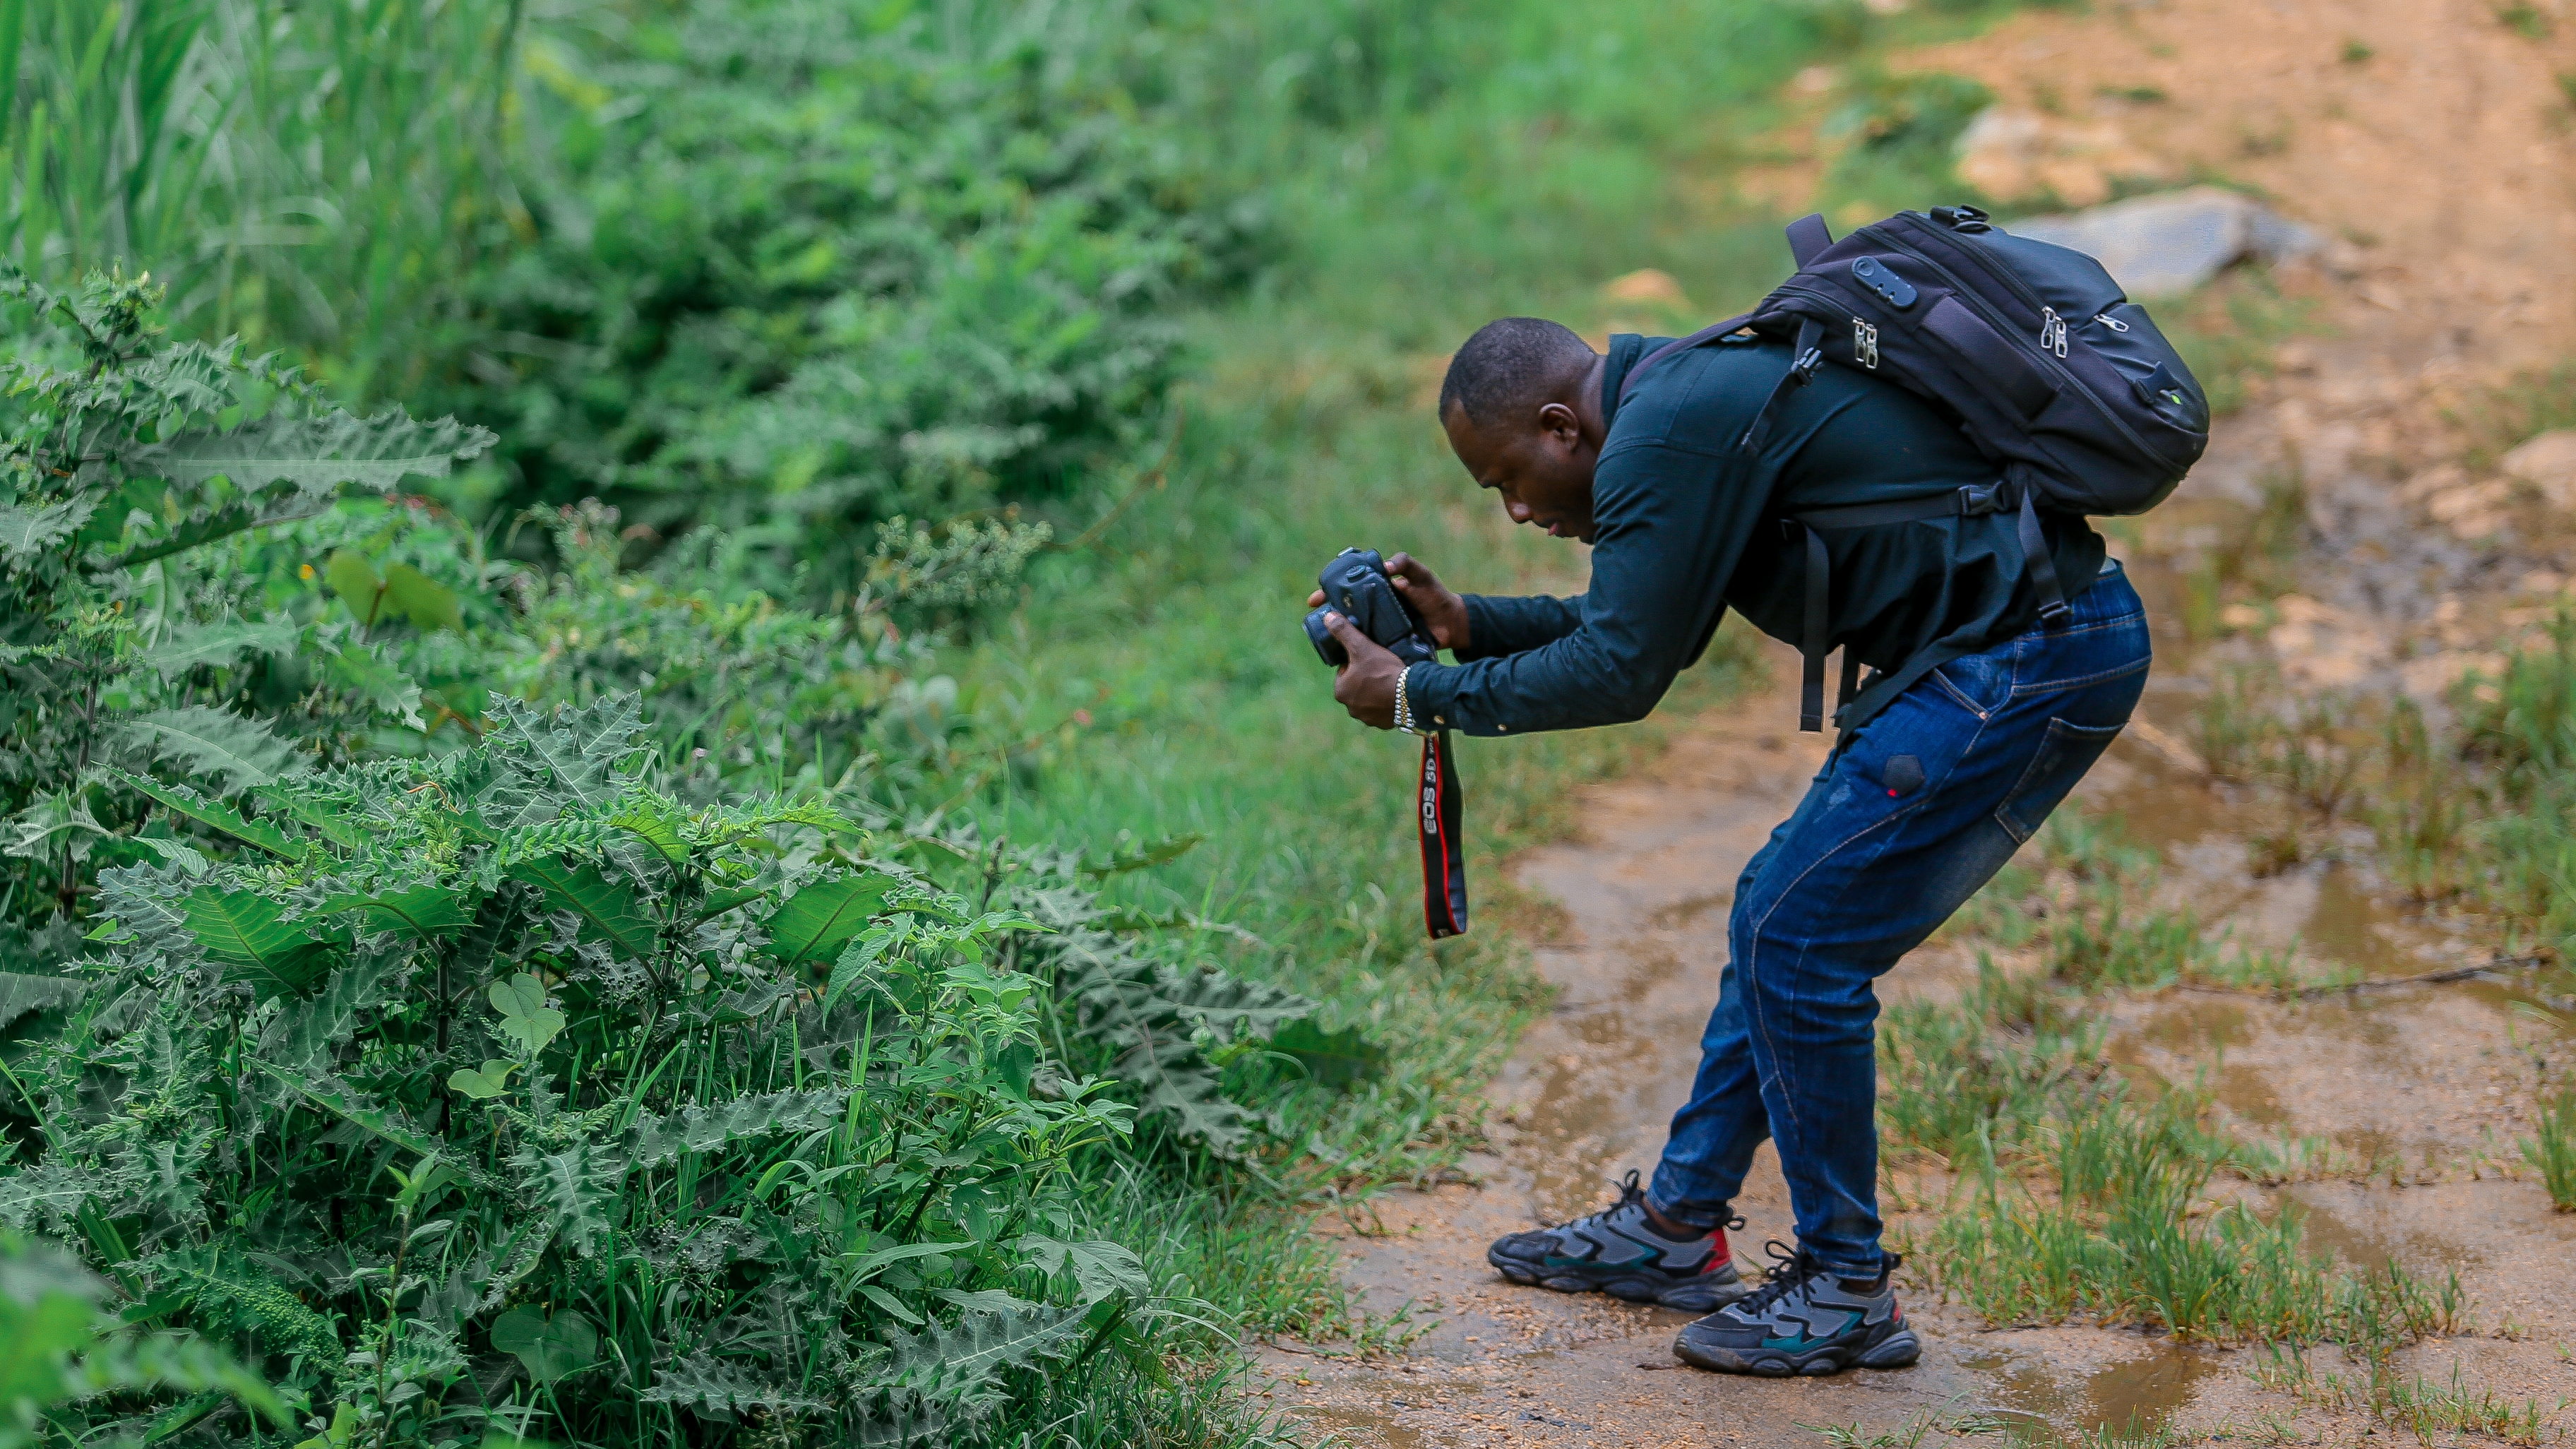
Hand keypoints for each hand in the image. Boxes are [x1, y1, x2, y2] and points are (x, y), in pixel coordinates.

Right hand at [1302, 551, 1469, 651]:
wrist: (1451, 624)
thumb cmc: (1435, 595)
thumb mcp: (1421, 575)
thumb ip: (1406, 564)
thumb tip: (1386, 567)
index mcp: (1378, 588)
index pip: (1347, 587)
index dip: (1329, 592)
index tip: (1316, 598)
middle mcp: (1375, 607)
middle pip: (1344, 609)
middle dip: (1327, 613)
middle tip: (1315, 618)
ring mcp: (1379, 626)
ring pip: (1352, 629)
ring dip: (1337, 633)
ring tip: (1323, 638)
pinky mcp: (1386, 642)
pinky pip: (1366, 645)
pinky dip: (1354, 648)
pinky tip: (1342, 654)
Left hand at [1321, 613, 1403, 728]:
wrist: (1410, 695)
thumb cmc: (1383, 671)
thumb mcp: (1362, 647)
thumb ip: (1344, 632)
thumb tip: (1327, 617)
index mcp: (1340, 691)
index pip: (1345, 671)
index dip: (1357, 662)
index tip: (1370, 658)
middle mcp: (1350, 708)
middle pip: (1356, 685)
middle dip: (1366, 678)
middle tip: (1382, 668)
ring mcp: (1367, 718)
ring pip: (1369, 698)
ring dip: (1376, 691)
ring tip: (1390, 680)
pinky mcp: (1382, 724)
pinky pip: (1382, 710)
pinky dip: (1387, 703)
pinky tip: (1395, 693)